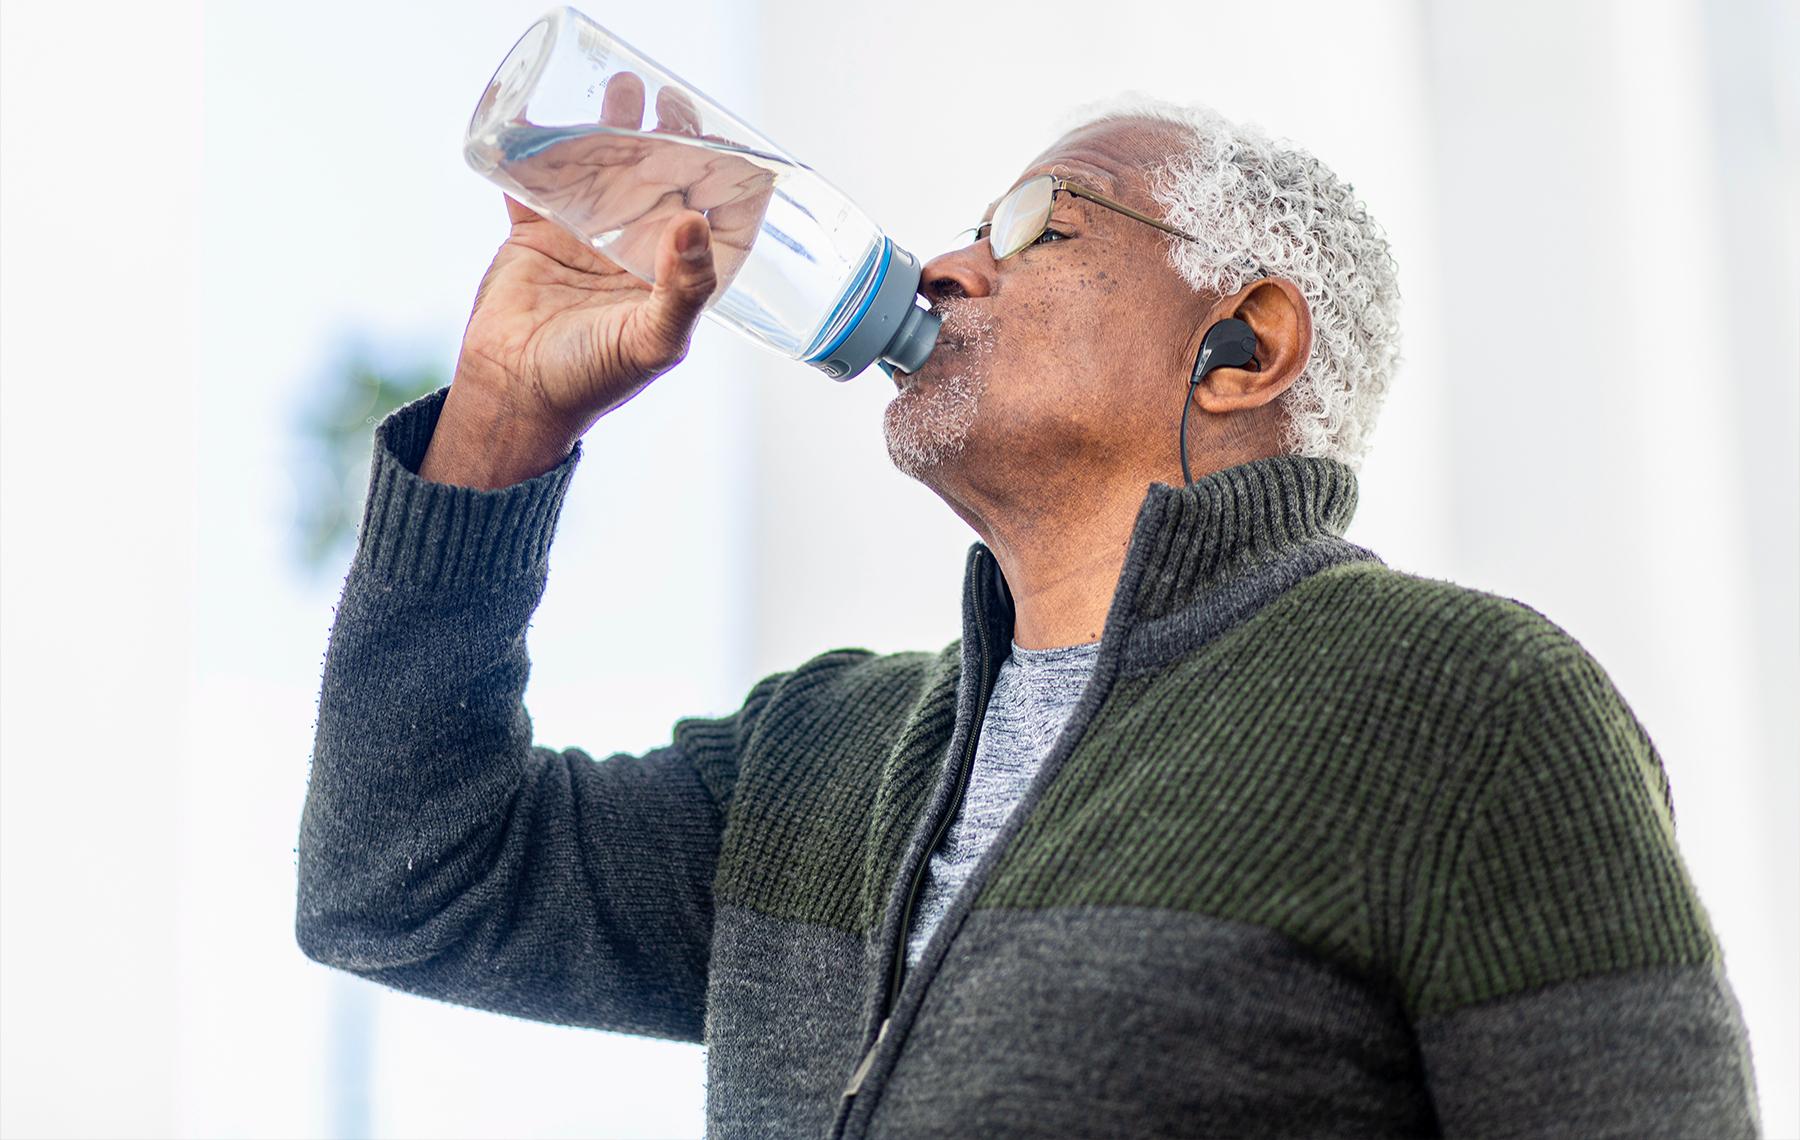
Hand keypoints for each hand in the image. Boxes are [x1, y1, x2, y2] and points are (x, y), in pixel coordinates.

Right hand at [455, 74, 775, 437]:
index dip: (730, 181)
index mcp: (678, 278)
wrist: (514, 396)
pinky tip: (541, 115)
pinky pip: (540, 180)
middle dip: (672, 138)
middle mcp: (638, 252)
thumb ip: (684, 289)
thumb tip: (695, 222)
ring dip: (613, 127)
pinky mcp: (537, 232)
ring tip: (623, 88)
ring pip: (607, 169)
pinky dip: (537, 148)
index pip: (718, 220)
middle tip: (670, 102)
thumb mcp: (651, 340)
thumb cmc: (594, 380)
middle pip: (664, 180)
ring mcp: (587, 238)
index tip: (732, 143)